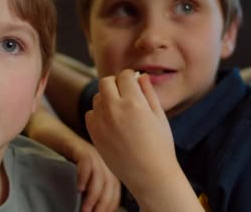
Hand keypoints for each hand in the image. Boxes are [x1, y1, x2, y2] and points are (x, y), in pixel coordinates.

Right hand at [25, 105, 119, 210]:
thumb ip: (86, 188)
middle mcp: (100, 158)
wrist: (45, 131)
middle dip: (104, 204)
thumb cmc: (58, 156)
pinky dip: (84, 176)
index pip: (115, 189)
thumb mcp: (75, 175)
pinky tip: (78, 188)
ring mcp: (90, 150)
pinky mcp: (77, 145)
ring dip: (93, 195)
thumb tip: (92, 209)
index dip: (111, 205)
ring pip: (100, 175)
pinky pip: (86, 161)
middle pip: (111, 184)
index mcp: (104, 166)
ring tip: (85, 209)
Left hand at [85, 70, 176, 196]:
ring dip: (106, 99)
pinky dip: (98, 115)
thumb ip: (149, 93)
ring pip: (97, 98)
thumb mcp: (159, 116)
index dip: (130, 77)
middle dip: (115, 84)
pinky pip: (90, 114)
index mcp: (134, 102)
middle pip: (106, 82)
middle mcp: (115, 109)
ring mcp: (102, 122)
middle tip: (124, 93)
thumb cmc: (160, 146)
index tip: (133, 83)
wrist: (150, 176)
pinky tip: (111, 123)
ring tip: (119, 111)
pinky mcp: (94, 134)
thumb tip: (141, 76)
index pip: (125, 76)